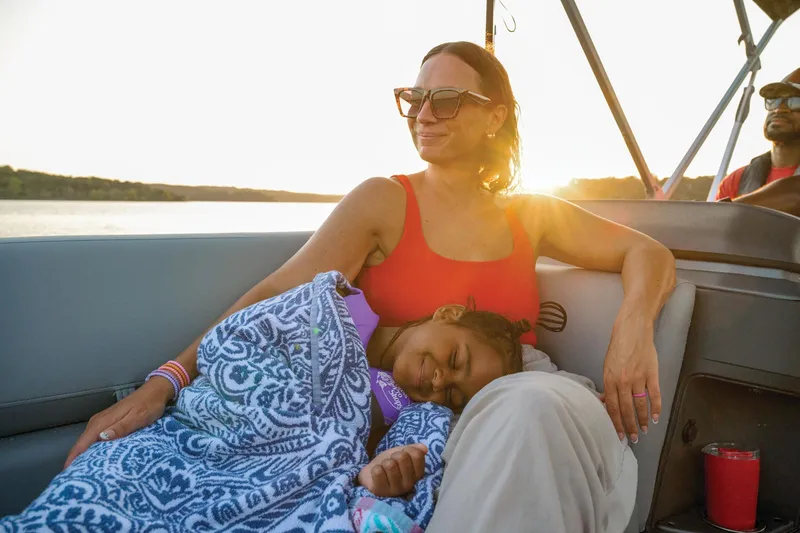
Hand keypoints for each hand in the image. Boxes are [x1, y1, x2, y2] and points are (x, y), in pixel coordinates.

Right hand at [63, 377, 173, 468]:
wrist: (155, 391)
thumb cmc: (149, 405)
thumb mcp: (138, 417)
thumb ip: (121, 428)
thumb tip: (101, 438)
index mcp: (103, 421)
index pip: (83, 442)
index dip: (73, 458)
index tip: (67, 474)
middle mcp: (98, 421)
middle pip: (81, 443)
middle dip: (75, 460)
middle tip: (74, 479)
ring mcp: (102, 421)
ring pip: (87, 441)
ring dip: (82, 455)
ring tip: (80, 473)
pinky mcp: (108, 422)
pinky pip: (94, 438)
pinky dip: (90, 448)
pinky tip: (93, 458)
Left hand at [357, 444, 426, 496]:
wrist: (371, 473)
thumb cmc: (390, 462)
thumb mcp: (402, 452)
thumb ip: (414, 449)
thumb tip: (424, 449)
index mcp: (417, 475)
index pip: (417, 455)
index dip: (408, 449)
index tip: (403, 453)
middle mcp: (409, 485)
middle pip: (402, 458)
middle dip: (394, 455)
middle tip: (391, 462)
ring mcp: (395, 490)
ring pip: (390, 464)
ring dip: (384, 462)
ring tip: (384, 468)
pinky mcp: (381, 492)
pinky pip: (378, 472)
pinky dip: (375, 468)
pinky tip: (377, 474)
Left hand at [602, 320, 660, 443]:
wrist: (632, 329)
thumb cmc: (618, 346)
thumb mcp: (607, 365)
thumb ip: (608, 385)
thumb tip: (606, 402)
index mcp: (610, 379)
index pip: (613, 407)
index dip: (616, 422)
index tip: (619, 434)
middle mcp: (623, 381)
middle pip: (626, 409)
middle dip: (629, 426)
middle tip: (633, 438)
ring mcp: (638, 378)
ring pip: (640, 405)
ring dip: (642, 420)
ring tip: (644, 431)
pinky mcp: (652, 374)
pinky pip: (654, 395)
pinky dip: (656, 407)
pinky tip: (656, 418)